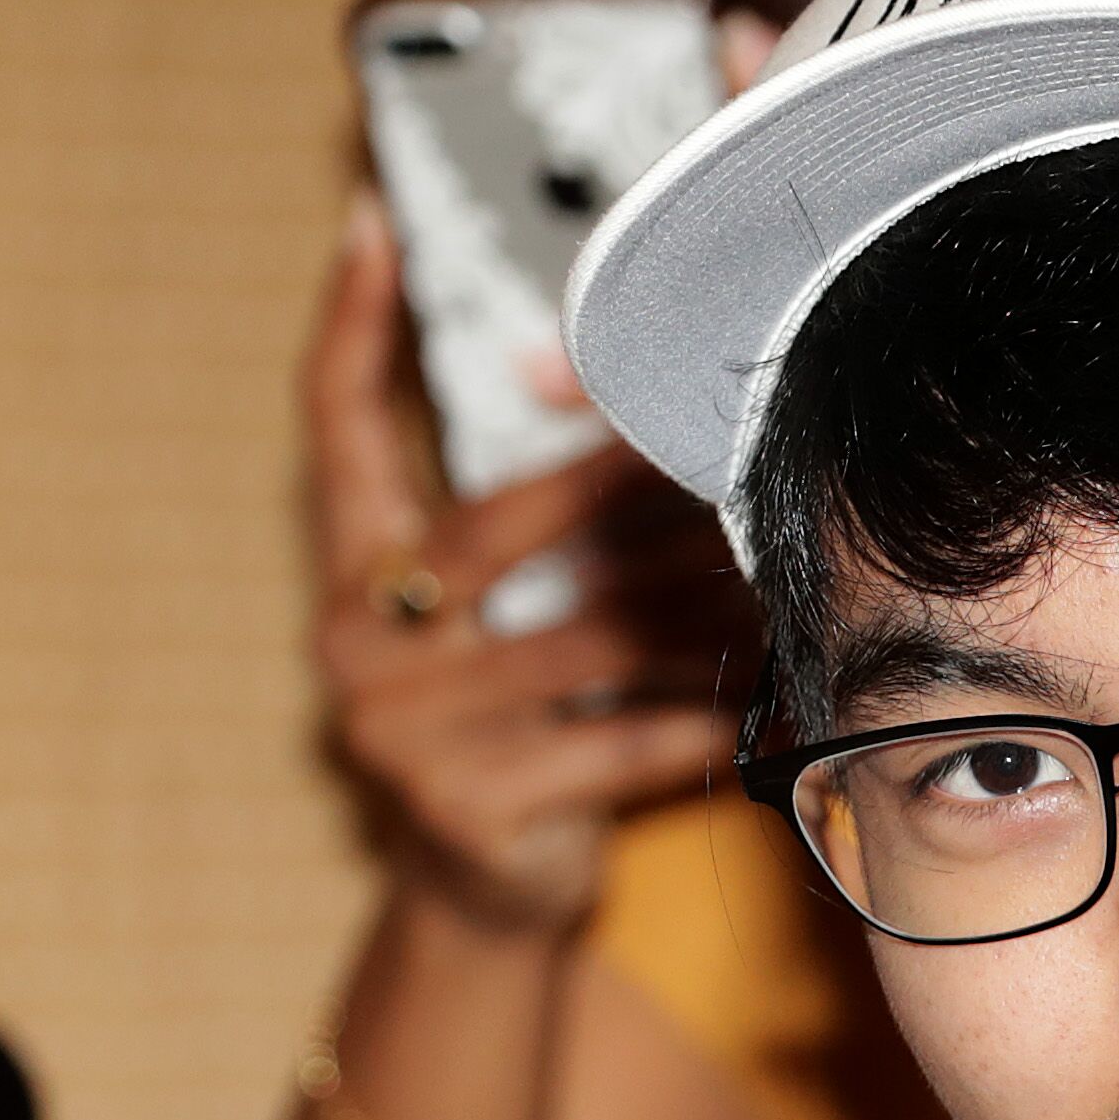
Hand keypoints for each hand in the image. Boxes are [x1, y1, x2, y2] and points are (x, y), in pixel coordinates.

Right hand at [303, 199, 723, 931]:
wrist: (484, 901)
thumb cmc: (516, 725)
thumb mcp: (503, 610)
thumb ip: (534, 514)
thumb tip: (577, 378)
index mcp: (351, 574)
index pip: (333, 426)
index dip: (347, 321)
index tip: (371, 218)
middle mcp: (356, 642)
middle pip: (507, 520)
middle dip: (629, 481)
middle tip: (727, 436)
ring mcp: (404, 732)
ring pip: (594, 631)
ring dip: (704, 597)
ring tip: (785, 559)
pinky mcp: (472, 808)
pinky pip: (626, 736)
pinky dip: (711, 710)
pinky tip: (778, 684)